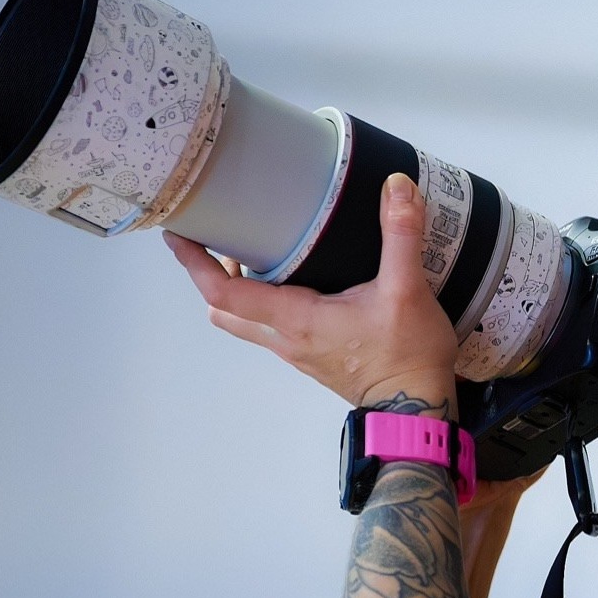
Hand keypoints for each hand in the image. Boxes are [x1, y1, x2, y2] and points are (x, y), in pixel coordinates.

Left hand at [165, 174, 458, 412]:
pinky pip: (271, 329)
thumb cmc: (407, 358)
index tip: (178, 234)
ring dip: (237, 290)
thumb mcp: (407, 291)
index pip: (223, 292)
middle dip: (211, 274)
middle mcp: (286, 339)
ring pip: (245, 322)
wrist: (418, 410)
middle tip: (218, 236)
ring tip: (252, 251)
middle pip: (224, 308)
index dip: (194, 263)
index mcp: (295, 319)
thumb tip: (397, 186)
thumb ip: (400, 235)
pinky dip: (265, 303)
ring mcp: (298, 352)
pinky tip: (292, 280)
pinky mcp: (314, 358)